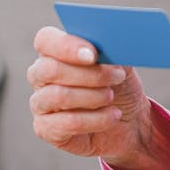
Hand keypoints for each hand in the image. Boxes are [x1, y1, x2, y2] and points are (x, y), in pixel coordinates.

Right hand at [28, 26, 151, 166]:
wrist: (128, 122)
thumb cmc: (119, 87)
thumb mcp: (121, 64)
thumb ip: (112, 50)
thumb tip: (111, 41)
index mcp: (55, 52)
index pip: (45, 40)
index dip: (66, 46)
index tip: (93, 55)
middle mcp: (41, 76)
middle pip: (50, 69)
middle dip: (89, 74)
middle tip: (117, 76)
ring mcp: (40, 103)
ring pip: (58, 96)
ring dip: (93, 96)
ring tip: (112, 97)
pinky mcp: (45, 129)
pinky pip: (66, 123)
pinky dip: (96, 119)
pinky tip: (112, 116)